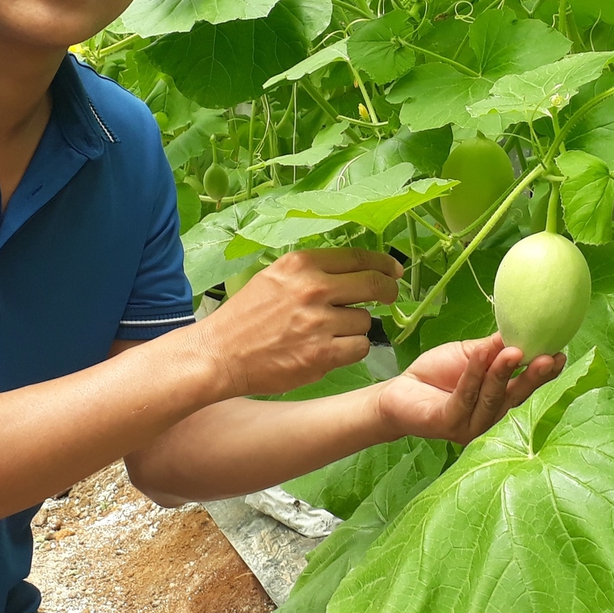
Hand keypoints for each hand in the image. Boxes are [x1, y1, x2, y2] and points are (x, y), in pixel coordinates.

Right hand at [190, 248, 401, 397]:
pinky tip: (331, 350)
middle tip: (390, 297)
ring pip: (366, 321)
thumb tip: (353, 271)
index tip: (393, 270)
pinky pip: (359, 347)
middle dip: (387, 291)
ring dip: (356, 328)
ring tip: (330, 333)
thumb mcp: (274, 278)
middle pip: (373, 285)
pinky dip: (351, 350)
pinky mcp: (322, 353)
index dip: (383, 264)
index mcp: (301, 264)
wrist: (219, 355)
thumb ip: (311, 272)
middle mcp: (313, 288)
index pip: (358, 257)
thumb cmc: (245, 318)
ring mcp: (319, 322)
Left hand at [375, 333, 565, 445]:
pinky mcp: (450, 423)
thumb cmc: (437, 374)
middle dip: (534, 376)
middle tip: (550, 358)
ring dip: (503, 372)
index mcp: (500, 398)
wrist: (399, 392)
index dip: (545, 372)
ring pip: (493, 396)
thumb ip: (492, 348)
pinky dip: (473, 373)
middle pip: (517, 395)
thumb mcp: (470, 354)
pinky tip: (480, 354)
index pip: (526, 386)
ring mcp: (471, 424)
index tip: (561, 353)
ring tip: (515, 351)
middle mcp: (491, 416)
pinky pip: (465, 396)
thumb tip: (519, 330)